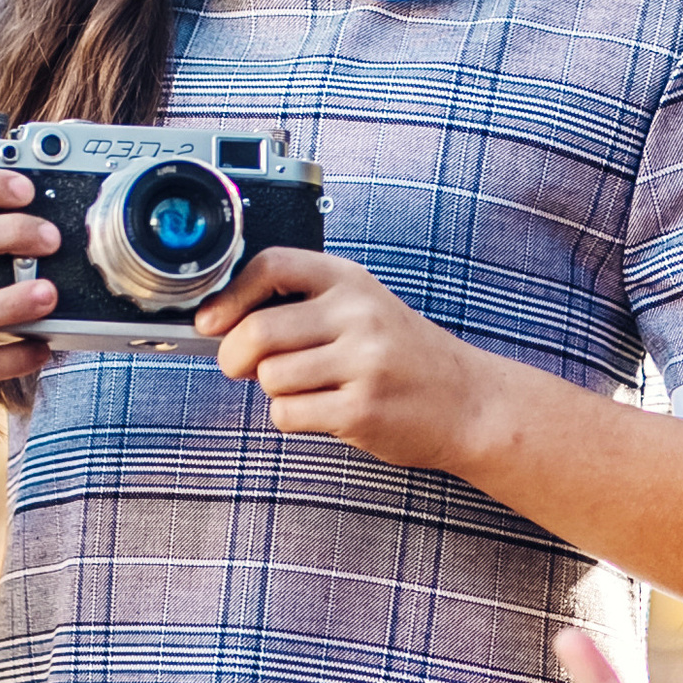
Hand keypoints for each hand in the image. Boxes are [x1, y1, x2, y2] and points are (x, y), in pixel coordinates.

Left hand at [194, 250, 486, 467]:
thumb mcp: (362, 310)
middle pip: (257, 331)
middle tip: (241, 367)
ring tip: (309, 388)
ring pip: (270, 377)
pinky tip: (324, 410)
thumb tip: (221, 325)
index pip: (272, 265)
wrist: (470, 402)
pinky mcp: (362, 408)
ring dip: (275, 390)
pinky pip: (288, 414)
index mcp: (351, 281)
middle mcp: (358, 315)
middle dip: (234, 357)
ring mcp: (363, 362)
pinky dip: (293, 417)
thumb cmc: (405, 357)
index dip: (230, 294)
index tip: (211, 321)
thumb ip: (303, 307)